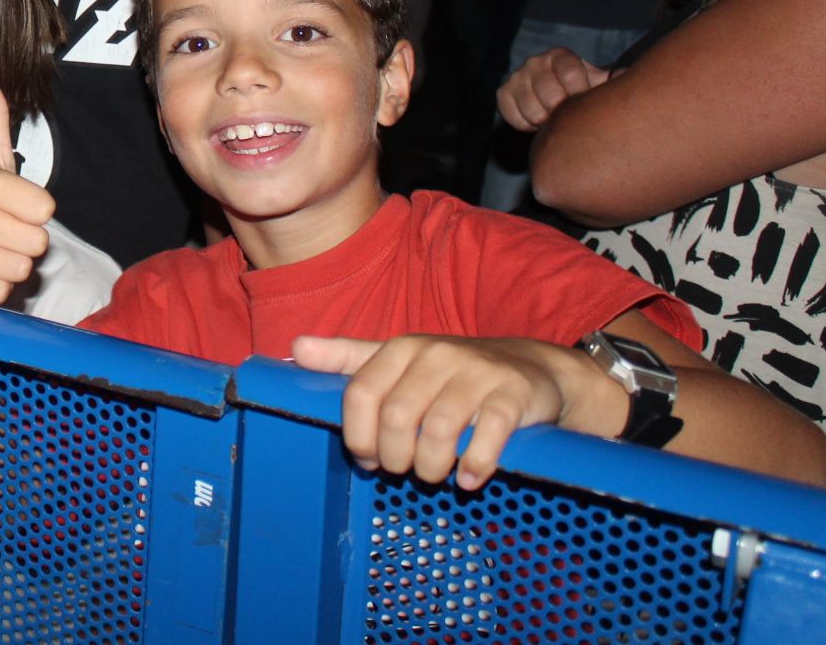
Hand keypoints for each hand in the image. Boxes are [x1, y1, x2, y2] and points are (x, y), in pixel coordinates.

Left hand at [293, 334, 585, 489]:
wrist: (530, 369)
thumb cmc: (449, 372)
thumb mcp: (397, 359)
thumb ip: (347, 358)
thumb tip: (296, 348)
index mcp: (400, 348)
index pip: (360, 394)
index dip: (357, 436)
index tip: (368, 458)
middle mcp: (436, 353)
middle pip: (396, 418)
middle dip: (394, 457)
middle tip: (403, 470)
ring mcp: (477, 373)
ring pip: (438, 430)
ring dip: (430, 467)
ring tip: (432, 475)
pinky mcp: (513, 395)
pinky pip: (488, 436)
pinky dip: (474, 466)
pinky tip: (468, 479)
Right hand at [495, 46, 608, 131]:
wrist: (559, 98)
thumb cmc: (584, 93)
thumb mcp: (600, 84)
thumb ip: (614, 80)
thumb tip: (625, 74)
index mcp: (560, 55)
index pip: (570, 73)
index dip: (580, 94)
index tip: (586, 105)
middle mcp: (535, 61)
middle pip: (550, 94)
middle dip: (562, 112)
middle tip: (569, 117)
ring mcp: (517, 76)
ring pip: (531, 108)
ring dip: (545, 121)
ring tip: (554, 121)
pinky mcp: (503, 92)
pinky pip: (512, 115)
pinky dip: (526, 125)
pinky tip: (537, 122)